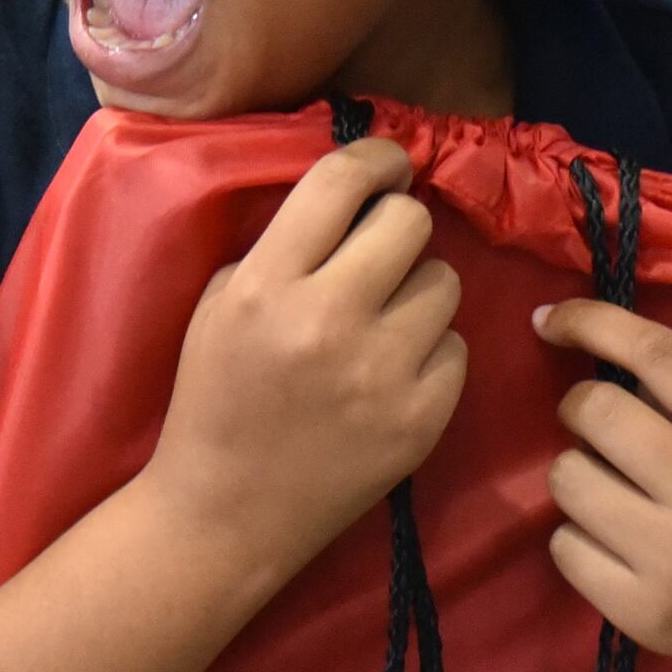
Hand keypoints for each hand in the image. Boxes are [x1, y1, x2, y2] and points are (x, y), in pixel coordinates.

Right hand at [140, 136, 465, 590]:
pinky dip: (429, 354)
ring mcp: (382, 374)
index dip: (375, 158)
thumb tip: (356, 197)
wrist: (226, 513)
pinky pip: (456, 347)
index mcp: (268, 285)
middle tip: (378, 255)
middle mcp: (329, 321)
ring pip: (445, 282)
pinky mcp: (422, 419)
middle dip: (396, 228)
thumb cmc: (215, 399)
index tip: (385, 167)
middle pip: (410, 222)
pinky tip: (391, 375)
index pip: (341, 181)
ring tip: (383, 322)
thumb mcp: (221, 305)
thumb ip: (284, 247)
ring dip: (417, 292)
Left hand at [536, 297, 671, 671]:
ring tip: (613, 492)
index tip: (551, 321)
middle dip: (579, 408)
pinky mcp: (640, 611)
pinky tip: (615, 545)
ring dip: (577, 475)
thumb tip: (600, 353)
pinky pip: (564, 545)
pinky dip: (578, 537)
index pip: (658, 354)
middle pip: (595, 411)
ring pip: (566, 478)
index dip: (593, 322)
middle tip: (597, 425)